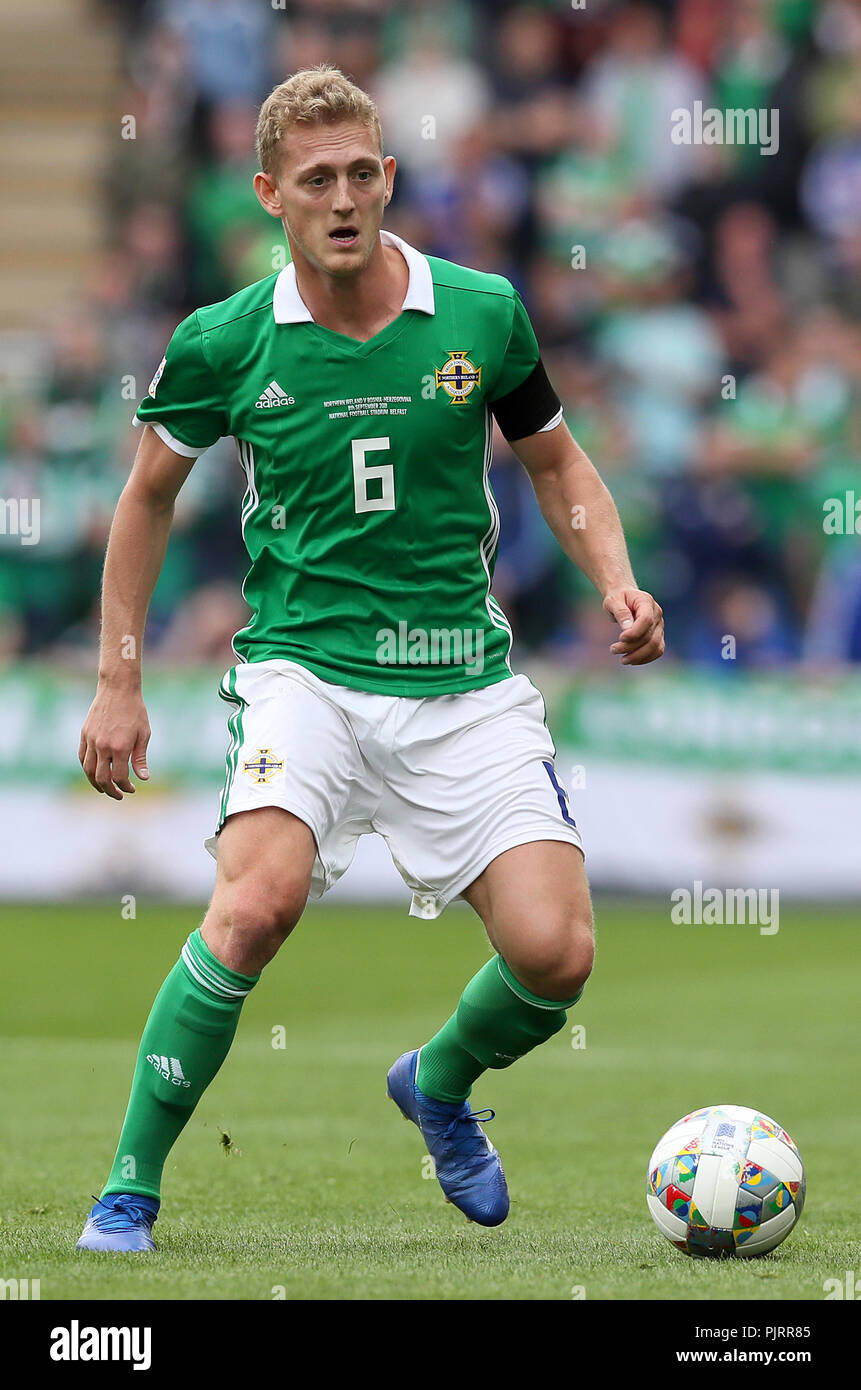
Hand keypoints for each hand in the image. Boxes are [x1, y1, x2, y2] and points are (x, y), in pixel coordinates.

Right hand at [79, 682, 150, 798]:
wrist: (118, 689)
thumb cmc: (135, 711)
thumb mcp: (144, 734)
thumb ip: (140, 758)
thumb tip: (143, 778)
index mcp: (120, 747)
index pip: (119, 777)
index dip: (125, 787)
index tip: (132, 789)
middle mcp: (103, 746)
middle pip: (102, 778)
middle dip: (110, 790)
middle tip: (118, 795)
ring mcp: (91, 740)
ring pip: (88, 770)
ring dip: (95, 783)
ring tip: (104, 789)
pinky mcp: (84, 734)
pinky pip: (82, 757)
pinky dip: (86, 768)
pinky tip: (94, 773)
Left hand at [603, 588, 664, 665]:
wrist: (624, 598)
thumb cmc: (617, 599)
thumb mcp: (612, 601)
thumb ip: (620, 612)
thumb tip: (627, 628)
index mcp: (646, 601)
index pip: (646, 620)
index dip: (634, 632)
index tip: (620, 638)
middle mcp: (657, 613)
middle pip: (650, 636)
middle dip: (631, 647)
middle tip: (613, 649)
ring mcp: (659, 625)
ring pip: (655, 646)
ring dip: (638, 656)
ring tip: (622, 659)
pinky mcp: (658, 635)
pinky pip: (657, 650)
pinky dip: (645, 658)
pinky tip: (631, 661)